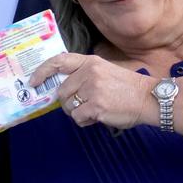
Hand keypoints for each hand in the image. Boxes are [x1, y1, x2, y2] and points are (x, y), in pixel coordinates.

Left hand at [30, 52, 155, 129]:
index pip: (59, 61)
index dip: (42, 71)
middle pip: (62, 91)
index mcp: (90, 62)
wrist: (148, 98)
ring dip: (76, 112)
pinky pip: (78, 117)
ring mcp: (92, 89)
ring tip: (93, 110)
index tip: (34, 81)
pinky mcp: (96, 106)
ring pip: (68, 106)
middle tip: (81, 106)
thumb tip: (60, 90)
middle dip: (67, 102)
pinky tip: (98, 117)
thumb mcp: (104, 71)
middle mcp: (89, 73)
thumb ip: (84, 75)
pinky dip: (85, 121)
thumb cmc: (126, 88)